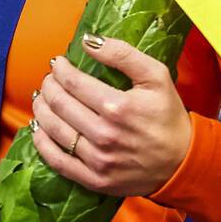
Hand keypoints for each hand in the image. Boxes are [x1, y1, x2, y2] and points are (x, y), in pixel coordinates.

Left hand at [28, 36, 192, 197]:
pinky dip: (42, 143)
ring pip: (54, 130)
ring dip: (41, 110)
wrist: (182, 161)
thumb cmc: (168, 115)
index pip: (73, 83)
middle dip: (48, 86)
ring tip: (41, 99)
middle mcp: (105, 135)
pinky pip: (57, 161)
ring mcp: (98, 160)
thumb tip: (87, 41)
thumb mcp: (156, 75)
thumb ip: (122, 54)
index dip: (59, 69)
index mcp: (118, 107)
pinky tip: (39, 129)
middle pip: (60, 104)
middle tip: (49, 79)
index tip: (57, 63)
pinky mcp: (94, 180)